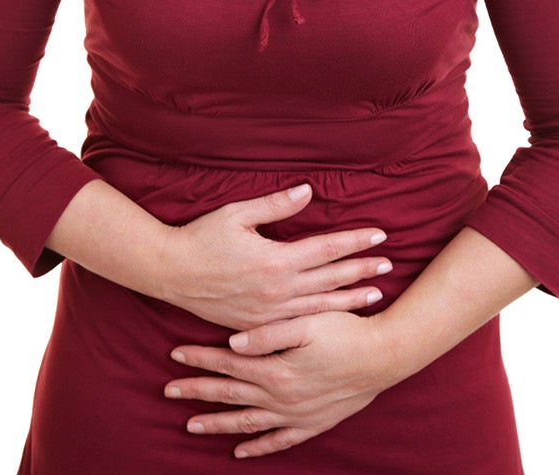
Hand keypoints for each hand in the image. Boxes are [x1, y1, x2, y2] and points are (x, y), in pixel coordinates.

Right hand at [156, 184, 391, 329]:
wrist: (169, 273)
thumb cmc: (200, 238)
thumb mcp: (236, 215)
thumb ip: (275, 205)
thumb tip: (308, 191)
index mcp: (276, 259)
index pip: (328, 248)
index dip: (356, 241)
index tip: (381, 235)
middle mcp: (278, 289)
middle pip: (331, 279)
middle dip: (363, 270)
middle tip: (389, 264)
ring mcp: (268, 311)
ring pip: (320, 306)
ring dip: (349, 300)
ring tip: (374, 295)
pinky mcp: (257, 324)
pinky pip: (297, 324)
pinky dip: (321, 320)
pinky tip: (336, 318)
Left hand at [164, 312, 412, 457]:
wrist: (385, 356)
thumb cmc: (347, 331)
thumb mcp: (308, 322)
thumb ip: (269, 333)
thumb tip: (233, 342)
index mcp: (276, 369)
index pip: (227, 362)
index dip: (200, 357)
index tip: (174, 353)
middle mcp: (281, 397)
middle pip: (229, 394)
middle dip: (197, 391)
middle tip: (168, 391)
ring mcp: (296, 414)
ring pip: (247, 421)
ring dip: (218, 423)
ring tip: (191, 425)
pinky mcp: (313, 423)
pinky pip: (279, 440)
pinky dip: (259, 446)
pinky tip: (241, 452)